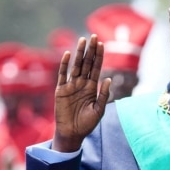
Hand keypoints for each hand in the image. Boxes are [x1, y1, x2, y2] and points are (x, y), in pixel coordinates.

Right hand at [52, 35, 111, 151]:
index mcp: (92, 88)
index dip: (99, 56)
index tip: (102, 44)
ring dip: (80, 53)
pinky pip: (63, 75)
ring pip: (76, 66)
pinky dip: (65, 64)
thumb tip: (108, 79)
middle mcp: (82, 84)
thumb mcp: (99, 110)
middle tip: (94, 36)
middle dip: (91, 50)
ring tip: (83, 40)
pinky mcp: (61, 90)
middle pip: (87, 63)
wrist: (72, 133)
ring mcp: (71, 86)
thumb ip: (103, 95)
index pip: (96, 68)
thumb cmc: (87, 124)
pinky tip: (68, 54)